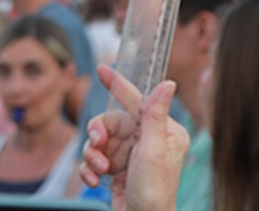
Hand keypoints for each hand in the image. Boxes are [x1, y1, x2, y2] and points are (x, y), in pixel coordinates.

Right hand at [79, 65, 188, 210]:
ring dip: (92, 155)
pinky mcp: (117, 169)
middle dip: (98, 134)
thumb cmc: (153, 190)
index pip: (137, 100)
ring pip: (99, 140)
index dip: (118, 84)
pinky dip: (89, 169)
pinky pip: (94, 159)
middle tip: (97, 145)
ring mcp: (130, 155)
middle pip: (110, 122)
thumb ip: (155, 115)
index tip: (102, 68)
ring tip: (99, 169)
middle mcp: (146, 140)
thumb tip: (169, 83)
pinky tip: (95, 180)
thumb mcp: (154, 150)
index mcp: (162, 131)